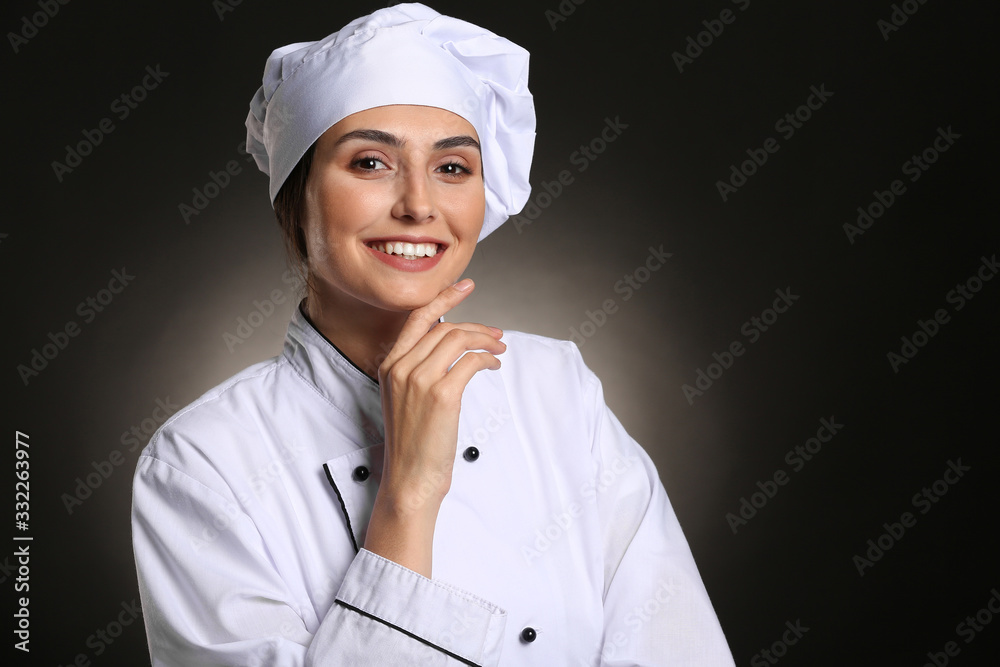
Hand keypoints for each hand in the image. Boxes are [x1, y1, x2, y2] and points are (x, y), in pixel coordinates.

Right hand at [364, 279, 504, 575]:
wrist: (410, 480)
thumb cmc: (413, 445)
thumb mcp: (408, 399)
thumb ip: (421, 370)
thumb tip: (455, 348)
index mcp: (388, 365)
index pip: (416, 318)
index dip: (443, 297)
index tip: (466, 285)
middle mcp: (400, 367)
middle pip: (444, 327)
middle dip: (476, 326)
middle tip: (498, 335)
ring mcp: (419, 380)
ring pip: (458, 339)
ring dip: (485, 340)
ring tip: (500, 350)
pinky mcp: (441, 395)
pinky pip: (471, 361)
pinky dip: (488, 359)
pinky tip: (495, 367)